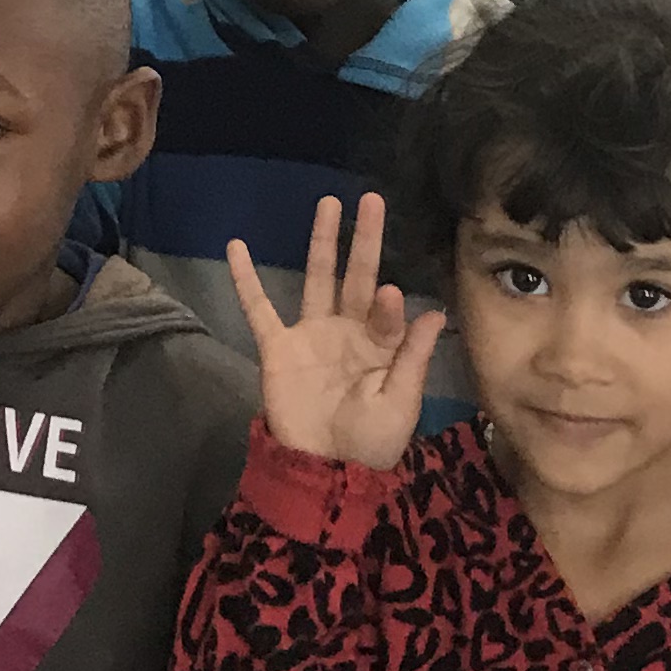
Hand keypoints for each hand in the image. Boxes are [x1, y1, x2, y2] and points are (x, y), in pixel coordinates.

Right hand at [227, 193, 443, 472]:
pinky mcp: (277, 346)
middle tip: (372, 199)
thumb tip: (434, 312)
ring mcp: (311, 333)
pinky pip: (259, 307)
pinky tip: (236, 245)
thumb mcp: (400, 403)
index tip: (390, 294)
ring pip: (318, 277)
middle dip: (365, 239)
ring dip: (323, 242)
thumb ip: (412, 356)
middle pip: (357, 275)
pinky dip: (246, 278)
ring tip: (329, 204)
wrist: (322, 471)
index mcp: (381, 345)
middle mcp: (348, 330)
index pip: (388, 310)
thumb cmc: (369, 441)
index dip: (389, 303)